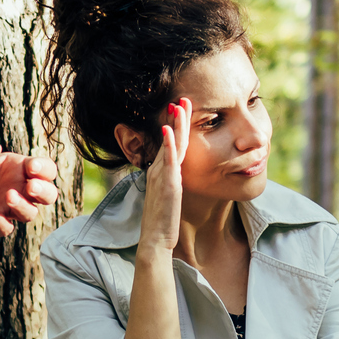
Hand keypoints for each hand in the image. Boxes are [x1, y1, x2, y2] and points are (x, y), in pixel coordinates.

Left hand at [0, 138, 60, 238]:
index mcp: (16, 168)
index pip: (44, 169)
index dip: (44, 169)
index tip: (31, 167)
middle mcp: (16, 188)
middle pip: (47, 194)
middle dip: (45, 191)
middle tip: (31, 187)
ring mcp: (6, 208)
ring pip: (31, 213)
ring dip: (25, 206)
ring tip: (8, 197)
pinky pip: (7, 228)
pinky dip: (2, 222)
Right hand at [138, 99, 187, 256]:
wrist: (155, 239)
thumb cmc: (163, 221)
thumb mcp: (169, 196)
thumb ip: (172, 182)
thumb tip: (177, 175)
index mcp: (161, 172)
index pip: (171, 144)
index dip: (176, 125)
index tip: (181, 109)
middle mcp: (159, 170)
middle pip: (170, 139)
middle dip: (176, 118)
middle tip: (182, 98)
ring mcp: (162, 176)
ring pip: (170, 145)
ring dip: (174, 124)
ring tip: (178, 106)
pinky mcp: (167, 185)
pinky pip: (168, 161)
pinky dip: (168, 144)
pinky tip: (168, 130)